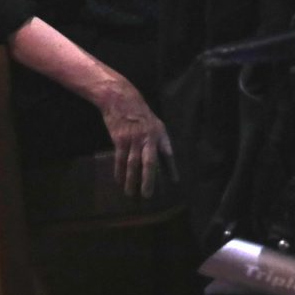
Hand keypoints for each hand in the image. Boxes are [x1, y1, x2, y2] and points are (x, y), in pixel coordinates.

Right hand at [94, 79, 173, 197]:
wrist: (121, 99)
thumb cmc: (139, 112)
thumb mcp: (154, 123)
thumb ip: (157, 139)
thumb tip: (160, 158)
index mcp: (160, 133)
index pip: (168, 153)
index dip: (171, 168)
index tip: (175, 182)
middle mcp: (148, 137)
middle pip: (150, 163)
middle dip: (149, 180)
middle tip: (148, 196)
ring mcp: (133, 139)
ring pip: (133, 165)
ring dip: (131, 181)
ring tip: (131, 194)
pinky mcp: (120, 140)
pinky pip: (120, 159)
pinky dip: (119, 172)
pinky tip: (119, 181)